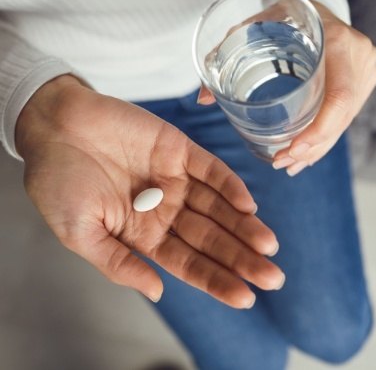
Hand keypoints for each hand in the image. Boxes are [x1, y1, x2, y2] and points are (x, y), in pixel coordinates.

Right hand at [16, 75, 283, 307]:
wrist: (54, 127)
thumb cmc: (59, 181)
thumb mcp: (80, 233)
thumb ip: (118, 263)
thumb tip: (156, 292)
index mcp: (144, 234)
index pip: (188, 264)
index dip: (216, 280)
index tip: (245, 297)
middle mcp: (166, 209)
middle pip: (211, 238)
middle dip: (241, 258)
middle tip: (273, 278)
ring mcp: (175, 180)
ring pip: (218, 207)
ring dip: (244, 226)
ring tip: (269, 246)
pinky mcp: (179, 150)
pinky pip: (211, 170)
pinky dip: (230, 185)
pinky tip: (248, 205)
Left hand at [197, 1, 375, 174]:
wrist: (315, 1)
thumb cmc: (280, 14)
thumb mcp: (252, 27)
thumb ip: (224, 56)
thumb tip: (203, 99)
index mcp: (337, 41)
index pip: (339, 97)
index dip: (319, 131)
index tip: (292, 151)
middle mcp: (358, 57)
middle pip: (341, 117)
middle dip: (311, 147)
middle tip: (282, 163)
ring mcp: (366, 70)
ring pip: (345, 121)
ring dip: (318, 147)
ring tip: (290, 165)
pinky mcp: (365, 80)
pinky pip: (348, 115)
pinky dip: (326, 135)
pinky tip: (307, 153)